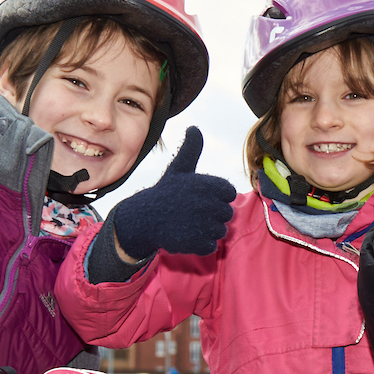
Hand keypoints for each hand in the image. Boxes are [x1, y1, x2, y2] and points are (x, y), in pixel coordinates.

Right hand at [108, 129, 236, 263]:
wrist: (144, 218)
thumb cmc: (166, 192)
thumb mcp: (179, 168)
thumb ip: (192, 149)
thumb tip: (194, 127)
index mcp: (206, 184)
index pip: (229, 192)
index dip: (217, 196)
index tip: (202, 197)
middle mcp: (207, 204)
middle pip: (227, 213)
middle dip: (213, 214)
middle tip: (193, 212)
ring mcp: (202, 225)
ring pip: (221, 230)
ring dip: (208, 229)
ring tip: (190, 223)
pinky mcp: (197, 243)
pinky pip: (211, 246)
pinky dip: (202, 243)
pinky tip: (188, 235)